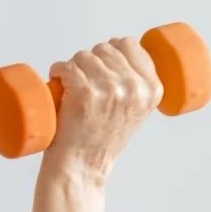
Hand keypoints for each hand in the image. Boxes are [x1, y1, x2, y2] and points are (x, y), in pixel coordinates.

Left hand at [43, 36, 160, 183]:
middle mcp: (134, 87)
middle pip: (105, 48)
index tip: (102, 68)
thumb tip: (121, 47)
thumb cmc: (103, 139)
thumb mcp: (135, 111)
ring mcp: (109, 88)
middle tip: (85, 85)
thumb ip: (137, 83)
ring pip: (83, 55)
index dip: (111, 52)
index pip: (130, 45)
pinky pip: (65, 66)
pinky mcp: (84, 92)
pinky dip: (57, 71)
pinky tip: (58, 83)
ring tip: (73, 90)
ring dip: (73, 68)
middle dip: (90, 61)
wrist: (82, 166)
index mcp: (152, 89)